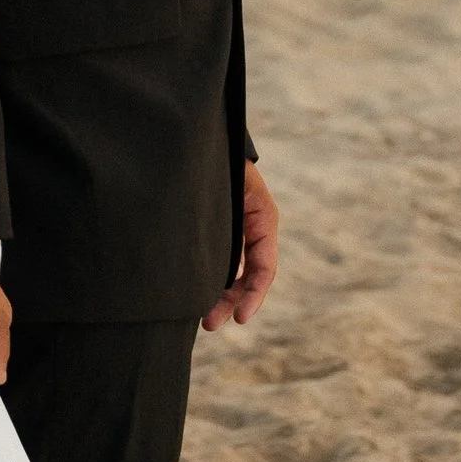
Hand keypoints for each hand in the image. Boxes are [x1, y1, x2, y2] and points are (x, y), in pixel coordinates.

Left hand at [202, 159, 279, 330]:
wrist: (206, 138)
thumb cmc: (219, 158)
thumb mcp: (231, 184)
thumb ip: (230, 217)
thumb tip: (216, 256)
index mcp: (263, 217)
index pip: (264, 266)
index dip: (254, 294)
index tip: (239, 317)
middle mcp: (253, 227)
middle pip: (248, 276)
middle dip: (231, 302)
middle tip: (209, 324)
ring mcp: (237, 229)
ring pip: (234, 272)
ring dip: (221, 296)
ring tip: (202, 320)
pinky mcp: (220, 229)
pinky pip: (222, 261)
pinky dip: (212, 279)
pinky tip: (196, 294)